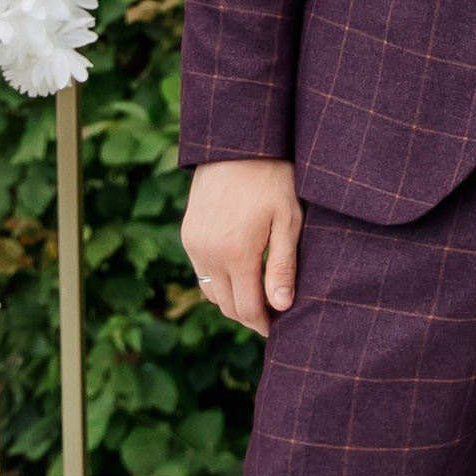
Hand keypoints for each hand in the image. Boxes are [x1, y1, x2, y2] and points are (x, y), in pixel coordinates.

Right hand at [183, 159, 301, 336]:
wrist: (237, 145)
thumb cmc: (272, 180)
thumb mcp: (287, 221)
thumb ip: (282, 267)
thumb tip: (282, 307)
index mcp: (236, 254)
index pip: (247, 308)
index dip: (264, 324)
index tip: (280, 329)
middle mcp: (208, 254)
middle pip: (227, 306)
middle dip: (249, 316)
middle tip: (272, 317)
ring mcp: (194, 245)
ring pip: (211, 292)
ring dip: (232, 301)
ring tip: (258, 299)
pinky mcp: (188, 235)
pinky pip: (202, 272)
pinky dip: (219, 282)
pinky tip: (240, 276)